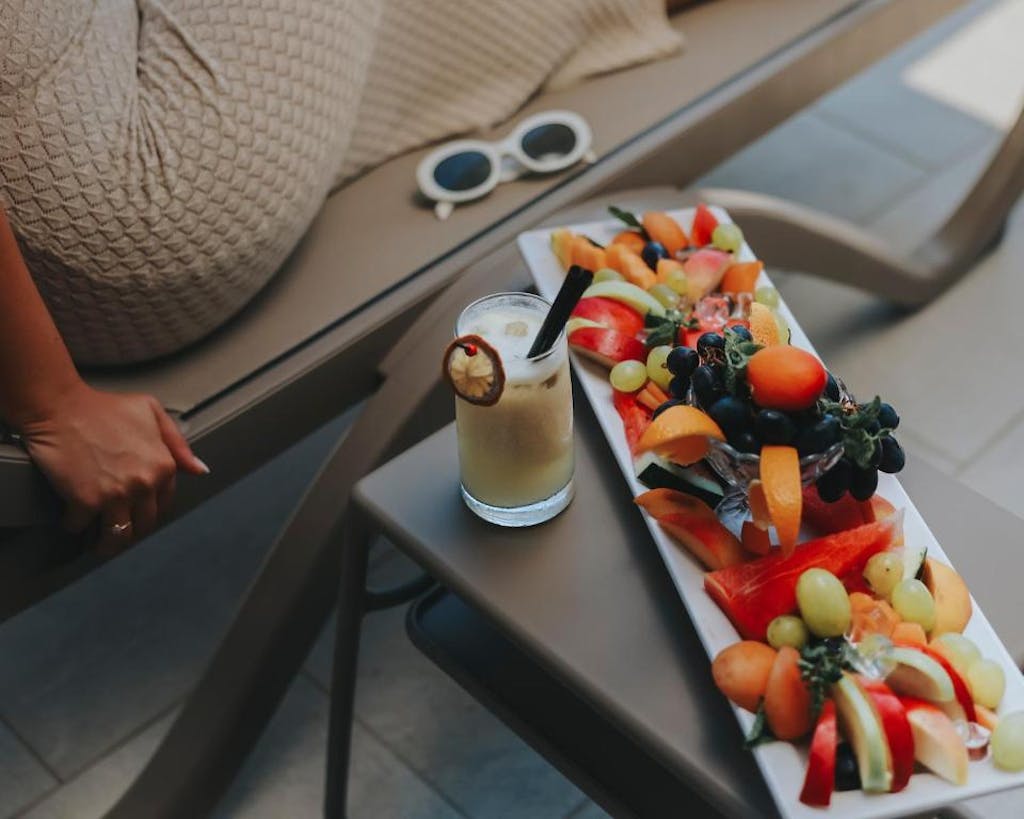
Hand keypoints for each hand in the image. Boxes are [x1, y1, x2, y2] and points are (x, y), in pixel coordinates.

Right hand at [17, 383, 208, 551]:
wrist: (60, 407)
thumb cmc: (101, 407)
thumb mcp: (151, 412)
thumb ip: (177, 444)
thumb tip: (199, 469)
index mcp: (163, 466)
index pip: (164, 505)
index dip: (149, 511)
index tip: (137, 514)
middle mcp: (144, 484)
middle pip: (143, 525)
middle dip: (130, 531)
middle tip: (116, 531)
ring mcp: (116, 495)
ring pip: (117, 537)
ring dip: (106, 544)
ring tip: (96, 542)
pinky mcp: (85, 502)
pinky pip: (80, 527)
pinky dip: (73, 526)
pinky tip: (72, 519)